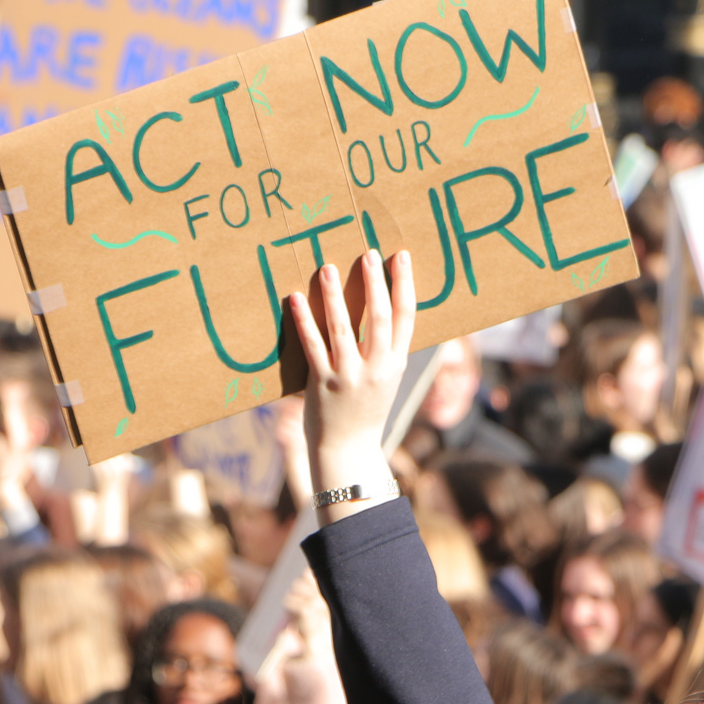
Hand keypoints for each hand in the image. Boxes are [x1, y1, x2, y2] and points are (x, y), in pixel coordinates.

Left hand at [286, 251, 414, 523]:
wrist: (348, 451)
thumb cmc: (365, 409)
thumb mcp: (386, 379)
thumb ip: (386, 348)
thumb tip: (383, 307)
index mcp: (396, 364)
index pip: (406, 317)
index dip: (404, 284)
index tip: (400, 256)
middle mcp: (377, 368)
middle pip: (379, 318)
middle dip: (375, 283)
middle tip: (368, 253)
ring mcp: (349, 376)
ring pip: (343, 328)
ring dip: (335, 295)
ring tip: (327, 268)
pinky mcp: (322, 384)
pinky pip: (312, 345)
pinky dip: (304, 320)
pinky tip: (296, 299)